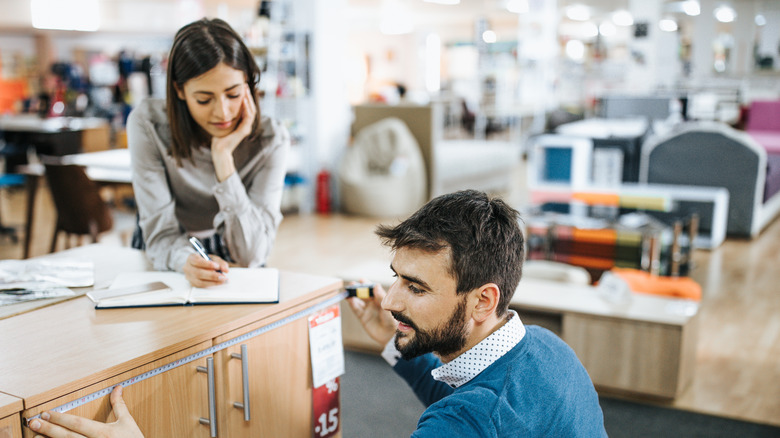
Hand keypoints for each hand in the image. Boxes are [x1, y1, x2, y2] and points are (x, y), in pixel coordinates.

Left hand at [28, 385, 142, 437]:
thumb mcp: (127, 422)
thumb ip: (119, 405)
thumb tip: (117, 388)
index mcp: (104, 433)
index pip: (78, 424)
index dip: (61, 418)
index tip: (47, 413)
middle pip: (67, 436)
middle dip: (49, 429)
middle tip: (33, 422)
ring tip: (34, 436)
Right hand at [183, 253, 228, 286]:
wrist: (198, 265)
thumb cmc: (206, 260)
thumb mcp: (213, 258)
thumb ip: (220, 263)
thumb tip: (226, 270)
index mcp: (191, 258)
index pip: (197, 261)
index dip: (208, 264)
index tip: (217, 266)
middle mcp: (187, 268)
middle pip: (198, 273)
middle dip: (212, 275)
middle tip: (223, 276)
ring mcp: (189, 277)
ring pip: (199, 282)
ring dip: (213, 281)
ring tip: (222, 280)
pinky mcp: (192, 284)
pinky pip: (201, 286)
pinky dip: (211, 284)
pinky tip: (218, 282)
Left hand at [211, 85, 256, 181]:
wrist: (219, 150)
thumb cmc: (218, 138)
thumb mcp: (222, 123)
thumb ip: (225, 116)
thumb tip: (221, 106)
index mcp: (242, 124)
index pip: (247, 108)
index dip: (245, 98)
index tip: (241, 87)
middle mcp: (246, 125)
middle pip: (251, 107)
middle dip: (248, 96)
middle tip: (245, 84)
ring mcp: (246, 128)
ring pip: (251, 110)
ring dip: (248, 99)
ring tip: (245, 89)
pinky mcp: (244, 130)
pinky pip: (248, 116)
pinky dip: (246, 107)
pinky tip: (243, 99)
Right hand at [346, 281, 396, 345]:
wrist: (390, 335)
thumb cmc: (393, 320)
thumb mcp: (387, 307)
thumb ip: (380, 297)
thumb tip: (376, 285)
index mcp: (380, 299)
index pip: (372, 289)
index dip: (366, 284)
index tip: (361, 280)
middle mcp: (373, 303)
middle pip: (363, 294)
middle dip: (357, 289)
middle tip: (353, 284)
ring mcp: (367, 310)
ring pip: (358, 300)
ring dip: (353, 295)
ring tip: (348, 291)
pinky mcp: (363, 317)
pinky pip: (356, 309)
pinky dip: (352, 304)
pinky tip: (349, 299)